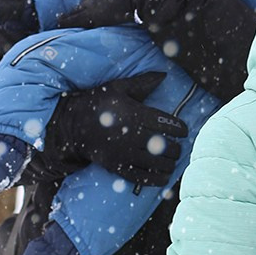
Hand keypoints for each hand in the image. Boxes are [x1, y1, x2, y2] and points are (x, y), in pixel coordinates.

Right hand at [41, 73, 186, 186]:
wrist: (72, 125)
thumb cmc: (98, 103)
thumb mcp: (118, 88)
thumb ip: (143, 83)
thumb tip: (164, 75)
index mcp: (133, 114)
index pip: (164, 124)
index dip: (179, 129)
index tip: (184, 131)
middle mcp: (130, 135)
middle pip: (162, 146)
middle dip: (175, 149)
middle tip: (178, 149)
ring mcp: (123, 153)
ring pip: (155, 163)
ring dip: (168, 165)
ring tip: (172, 162)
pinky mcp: (116, 166)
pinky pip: (140, 176)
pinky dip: (155, 179)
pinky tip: (164, 178)